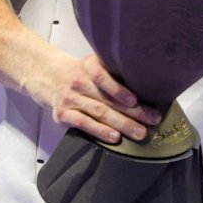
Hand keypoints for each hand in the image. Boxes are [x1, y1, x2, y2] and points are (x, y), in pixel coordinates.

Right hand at [45, 53, 161, 144]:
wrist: (48, 77)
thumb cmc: (82, 74)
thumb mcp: (93, 65)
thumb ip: (113, 73)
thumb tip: (149, 88)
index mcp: (89, 66)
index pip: (102, 75)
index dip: (118, 89)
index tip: (135, 99)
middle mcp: (79, 81)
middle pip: (107, 99)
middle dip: (134, 111)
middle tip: (153, 119)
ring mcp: (70, 99)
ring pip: (99, 113)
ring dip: (122, 124)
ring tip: (140, 132)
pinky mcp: (63, 115)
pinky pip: (83, 124)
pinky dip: (100, 131)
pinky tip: (115, 138)